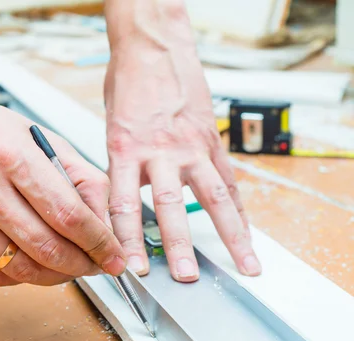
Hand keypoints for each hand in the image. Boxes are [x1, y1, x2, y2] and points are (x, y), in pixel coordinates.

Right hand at [0, 99, 126, 285]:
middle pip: (47, 247)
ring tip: (68, 265)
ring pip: (22, 268)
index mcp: (11, 156)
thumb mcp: (40, 138)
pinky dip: (23, 277)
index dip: (99, 243)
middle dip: (82, 264)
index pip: (68, 214)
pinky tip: (33, 264)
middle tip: (95, 264)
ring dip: (56, 275)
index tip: (114, 257)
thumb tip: (104, 220)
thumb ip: (80, 175)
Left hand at [104, 36, 260, 281]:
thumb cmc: (127, 85)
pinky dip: (240, 210)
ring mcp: (190, 146)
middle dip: (178, 245)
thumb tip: (116, 205)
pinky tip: (247, 232)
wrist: (151, 48)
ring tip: (243, 265)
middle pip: (169, 205)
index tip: (130, 266)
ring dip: (230, 236)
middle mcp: (159, 150)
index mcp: (124, 150)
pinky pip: (229, 180)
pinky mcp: (211, 140)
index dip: (127, 239)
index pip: (124, 205)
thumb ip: (117, 168)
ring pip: (214, 197)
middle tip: (184, 276)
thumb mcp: (110, 129)